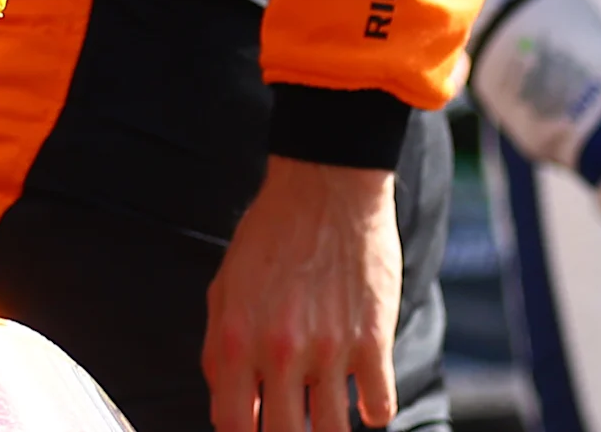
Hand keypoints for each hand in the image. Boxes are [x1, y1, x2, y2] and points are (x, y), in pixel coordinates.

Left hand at [204, 158, 397, 431]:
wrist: (325, 191)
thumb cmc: (268, 238)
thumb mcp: (224, 288)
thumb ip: (221, 348)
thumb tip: (230, 404)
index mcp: (237, 338)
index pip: (231, 422)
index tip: (252, 428)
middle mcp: (281, 351)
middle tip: (290, 422)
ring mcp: (330, 350)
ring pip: (334, 431)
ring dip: (328, 428)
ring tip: (324, 415)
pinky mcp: (373, 341)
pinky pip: (379, 407)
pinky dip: (372, 412)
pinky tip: (363, 401)